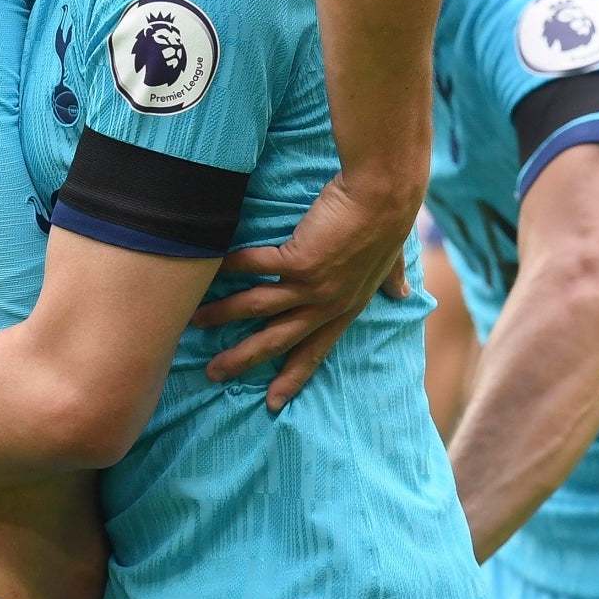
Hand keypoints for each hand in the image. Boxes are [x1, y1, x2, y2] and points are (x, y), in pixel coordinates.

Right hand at [194, 174, 416, 410]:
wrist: (383, 196)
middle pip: (279, 340)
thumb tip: (402, 293)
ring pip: (258, 309)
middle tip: (215, 374)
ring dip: (224, 315)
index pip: (316, 350)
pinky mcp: (299, 262)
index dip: (294, 376)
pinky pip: (254, 267)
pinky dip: (231, 267)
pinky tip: (208, 268)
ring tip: (195, 321)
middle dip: (245, 359)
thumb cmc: (388, 221)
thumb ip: (392, 278)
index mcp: (347, 307)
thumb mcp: (392, 260)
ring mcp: (312, 286)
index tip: (275, 402)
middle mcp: (328, 304)